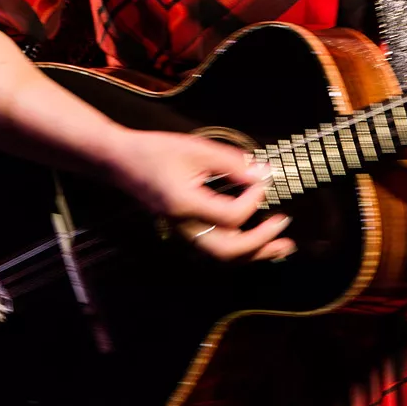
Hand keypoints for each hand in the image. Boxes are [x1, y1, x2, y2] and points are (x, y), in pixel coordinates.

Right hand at [107, 129, 294, 261]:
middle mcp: (184, 227)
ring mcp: (183, 232)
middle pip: (229, 251)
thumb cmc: (156, 150)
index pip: (232, 216)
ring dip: (254, 253)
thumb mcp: (196, 149)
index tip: (263, 179)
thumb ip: (231, 163)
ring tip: (281, 247)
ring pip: (222, 256)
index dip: (254, 199)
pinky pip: (215, 248)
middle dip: (261, 242)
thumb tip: (264, 174)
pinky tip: (256, 241)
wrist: (121, 161)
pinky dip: (239, 248)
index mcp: (186, 206)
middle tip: (285, 224)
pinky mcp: (184, 230)